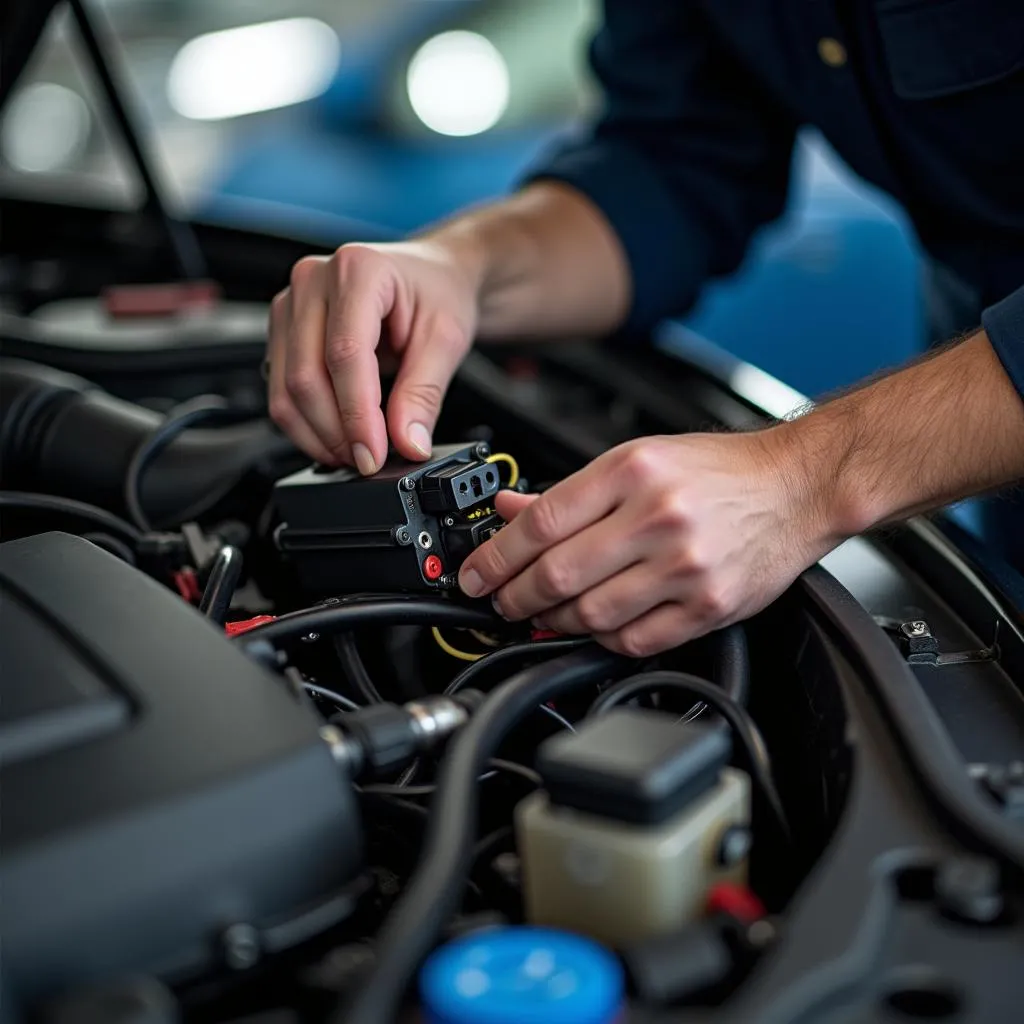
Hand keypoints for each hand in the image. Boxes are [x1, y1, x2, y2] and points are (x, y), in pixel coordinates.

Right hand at [267, 240, 479, 472]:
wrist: (430, 275)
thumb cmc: (437, 292)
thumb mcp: (446, 339)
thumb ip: (424, 393)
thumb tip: (407, 442)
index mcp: (358, 269)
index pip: (345, 354)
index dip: (358, 414)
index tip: (375, 454)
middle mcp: (313, 281)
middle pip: (307, 376)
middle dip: (337, 432)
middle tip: (370, 461)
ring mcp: (291, 305)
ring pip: (286, 389)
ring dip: (318, 435)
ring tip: (356, 454)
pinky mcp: (284, 331)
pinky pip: (281, 389)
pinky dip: (307, 424)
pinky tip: (337, 437)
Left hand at [457, 431, 837, 656]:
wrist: (795, 487)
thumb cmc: (719, 471)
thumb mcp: (638, 459)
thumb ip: (571, 491)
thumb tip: (510, 510)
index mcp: (632, 472)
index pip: (541, 523)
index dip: (495, 557)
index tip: (475, 575)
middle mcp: (657, 517)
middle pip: (558, 574)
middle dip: (514, 597)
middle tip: (500, 602)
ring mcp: (684, 566)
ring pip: (591, 614)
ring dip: (553, 622)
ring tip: (542, 615)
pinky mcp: (708, 605)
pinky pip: (636, 639)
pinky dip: (603, 639)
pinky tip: (593, 627)